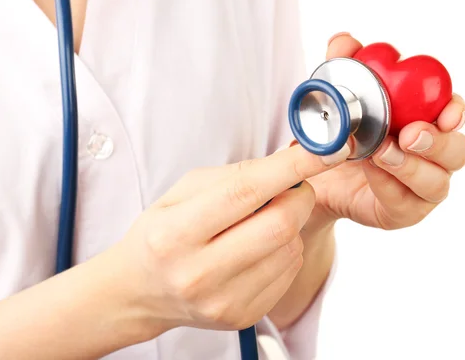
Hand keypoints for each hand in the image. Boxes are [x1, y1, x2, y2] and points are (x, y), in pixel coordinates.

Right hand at [112, 143, 348, 334]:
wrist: (141, 292)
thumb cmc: (160, 235)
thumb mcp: (180, 192)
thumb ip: (233, 176)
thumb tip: (287, 164)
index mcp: (175, 234)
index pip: (245, 192)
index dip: (291, 167)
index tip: (323, 149)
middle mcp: (198, 273)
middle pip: (278, 225)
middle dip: (299, 194)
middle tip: (293, 184)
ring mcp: (222, 301)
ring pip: (290, 247)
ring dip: (291, 223)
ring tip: (264, 218)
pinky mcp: (242, 316)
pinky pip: (289, 272)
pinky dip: (286, 249)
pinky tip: (261, 245)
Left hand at [303, 32, 464, 231]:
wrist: (311, 177)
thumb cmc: (337, 136)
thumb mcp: (334, 100)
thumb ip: (341, 68)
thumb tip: (344, 41)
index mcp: (425, 124)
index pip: (454, 116)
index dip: (456, 110)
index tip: (447, 110)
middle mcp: (431, 157)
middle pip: (457, 151)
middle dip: (438, 142)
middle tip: (410, 133)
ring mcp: (421, 188)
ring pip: (437, 181)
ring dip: (411, 165)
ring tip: (382, 152)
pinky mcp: (403, 212)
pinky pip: (406, 203)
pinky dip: (389, 185)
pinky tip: (372, 171)